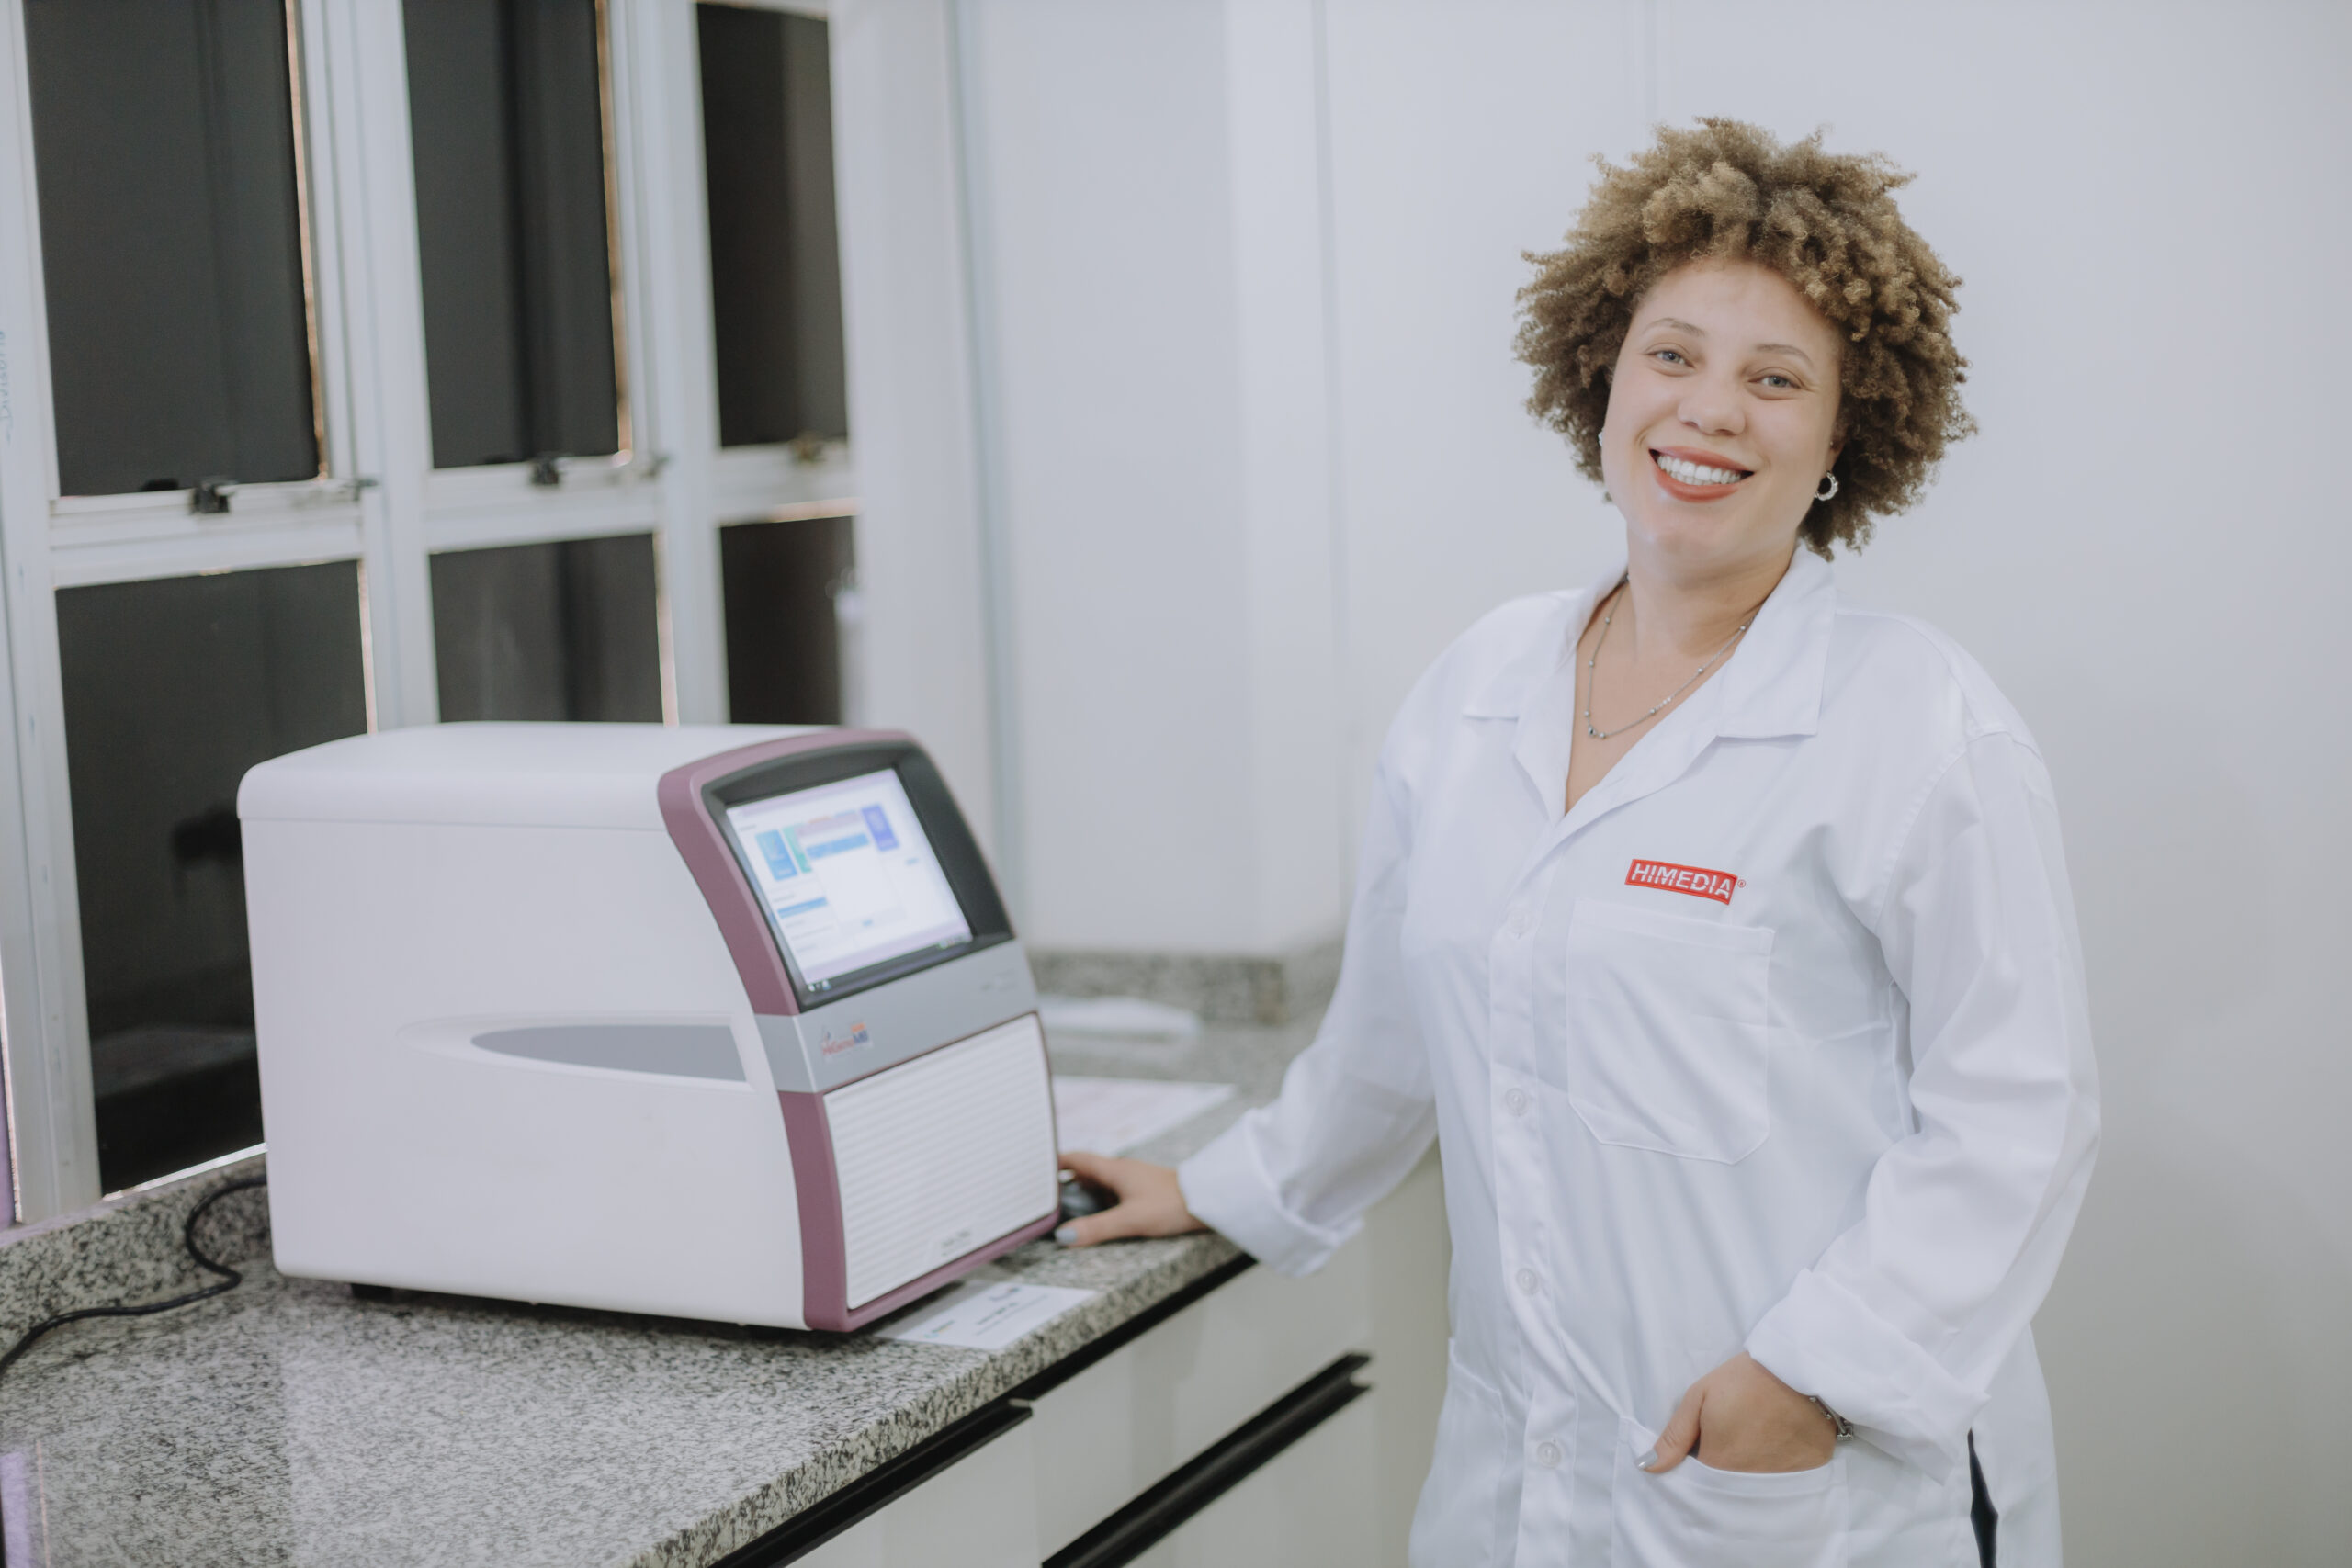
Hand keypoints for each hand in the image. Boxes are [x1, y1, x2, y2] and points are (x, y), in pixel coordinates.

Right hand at [1052, 1150, 1206, 1246]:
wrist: (1208, 1201)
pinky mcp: (1146, 1192)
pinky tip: (1102, 1216)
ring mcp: (1135, 1181)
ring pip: (1102, 1184)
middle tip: (1048, 1197)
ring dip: (1086, 1194)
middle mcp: (1123, 1172)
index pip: (1077, 1159)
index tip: (1038, 1166)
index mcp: (1115, 1170)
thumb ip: (1096, 1228)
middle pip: (1087, 1172)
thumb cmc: (1172, 1204)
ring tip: (1068, 1210)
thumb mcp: (1130, 1219)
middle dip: (1067, 1182)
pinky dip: (1102, 1202)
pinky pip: (1116, 1193)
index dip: (1057, 1162)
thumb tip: (1063, 1236)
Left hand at [1640, 1353, 1835, 1474]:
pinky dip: (1776, 1470)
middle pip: (1724, 1486)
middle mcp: (1746, 1483)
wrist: (1799, 1370)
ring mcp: (1777, 1482)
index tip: (1704, 1439)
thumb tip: (1647, 1467)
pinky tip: (1777, 1445)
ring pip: (1752, 1487)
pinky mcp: (1805, 1475)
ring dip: (1747, 1470)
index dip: (1696, 1459)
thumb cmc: (1744, 1380)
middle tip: (1731, 1435)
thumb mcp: (1699, 1398)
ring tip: (1753, 1438)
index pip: (1695, 1478)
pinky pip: (1783, 1483)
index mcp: (1716, 1464)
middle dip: (1721, 1467)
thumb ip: (1674, 1436)